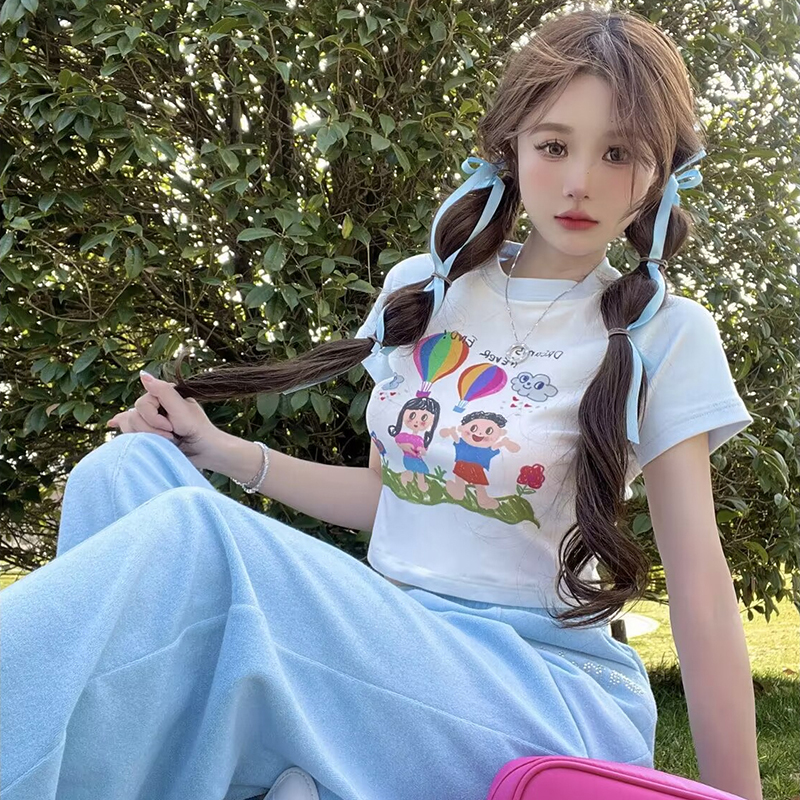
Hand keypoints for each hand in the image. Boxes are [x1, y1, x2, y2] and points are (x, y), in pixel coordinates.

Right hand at [106, 371, 222, 469]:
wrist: (204, 452)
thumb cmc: (198, 429)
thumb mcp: (181, 409)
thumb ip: (163, 391)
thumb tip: (143, 374)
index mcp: (163, 395)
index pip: (142, 404)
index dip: (154, 419)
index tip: (172, 427)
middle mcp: (155, 405)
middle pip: (133, 416)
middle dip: (152, 430)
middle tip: (172, 436)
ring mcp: (150, 420)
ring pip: (129, 426)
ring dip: (148, 437)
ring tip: (167, 441)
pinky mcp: (148, 433)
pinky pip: (128, 429)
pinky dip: (124, 427)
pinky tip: (114, 423)